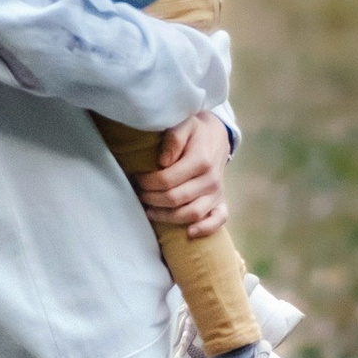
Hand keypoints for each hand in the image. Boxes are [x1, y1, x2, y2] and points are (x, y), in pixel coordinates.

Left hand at [138, 111, 231, 240]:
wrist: (216, 136)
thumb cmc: (194, 131)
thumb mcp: (184, 125)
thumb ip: (173, 139)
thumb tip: (163, 162)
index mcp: (201, 161)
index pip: (167, 180)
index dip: (147, 183)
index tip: (137, 178)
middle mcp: (211, 180)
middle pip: (175, 199)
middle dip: (152, 199)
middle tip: (139, 193)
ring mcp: (217, 193)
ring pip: (191, 214)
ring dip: (167, 216)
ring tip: (150, 211)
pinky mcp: (220, 201)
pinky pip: (218, 220)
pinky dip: (205, 229)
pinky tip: (188, 233)